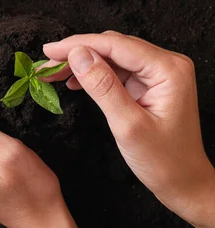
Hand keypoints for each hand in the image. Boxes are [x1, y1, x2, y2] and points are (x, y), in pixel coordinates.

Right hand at [43, 31, 214, 227]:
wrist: (183, 182)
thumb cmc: (163, 160)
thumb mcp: (128, 125)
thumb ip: (102, 86)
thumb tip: (77, 54)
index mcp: (168, 69)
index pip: (115, 45)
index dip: (78, 44)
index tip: (47, 51)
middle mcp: (165, 64)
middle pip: (111, 47)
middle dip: (76, 53)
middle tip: (43, 65)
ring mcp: (157, 73)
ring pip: (110, 57)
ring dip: (80, 63)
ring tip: (51, 73)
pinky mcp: (148, 84)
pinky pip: (115, 70)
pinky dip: (92, 74)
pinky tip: (72, 82)